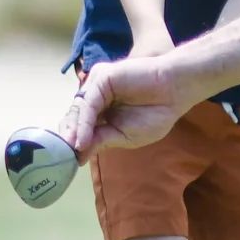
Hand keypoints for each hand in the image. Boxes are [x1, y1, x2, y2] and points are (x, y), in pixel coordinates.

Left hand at [67, 52, 189, 158]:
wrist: (176, 92)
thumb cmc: (156, 113)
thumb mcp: (124, 136)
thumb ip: (101, 141)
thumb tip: (78, 156)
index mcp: (100, 109)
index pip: (78, 125)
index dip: (72, 142)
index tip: (67, 162)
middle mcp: (95, 95)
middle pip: (73, 117)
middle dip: (69, 138)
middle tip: (64, 158)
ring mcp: (97, 85)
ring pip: (77, 110)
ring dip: (73, 132)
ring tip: (72, 152)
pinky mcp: (102, 77)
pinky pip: (88, 103)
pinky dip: (83, 124)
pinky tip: (82, 140)